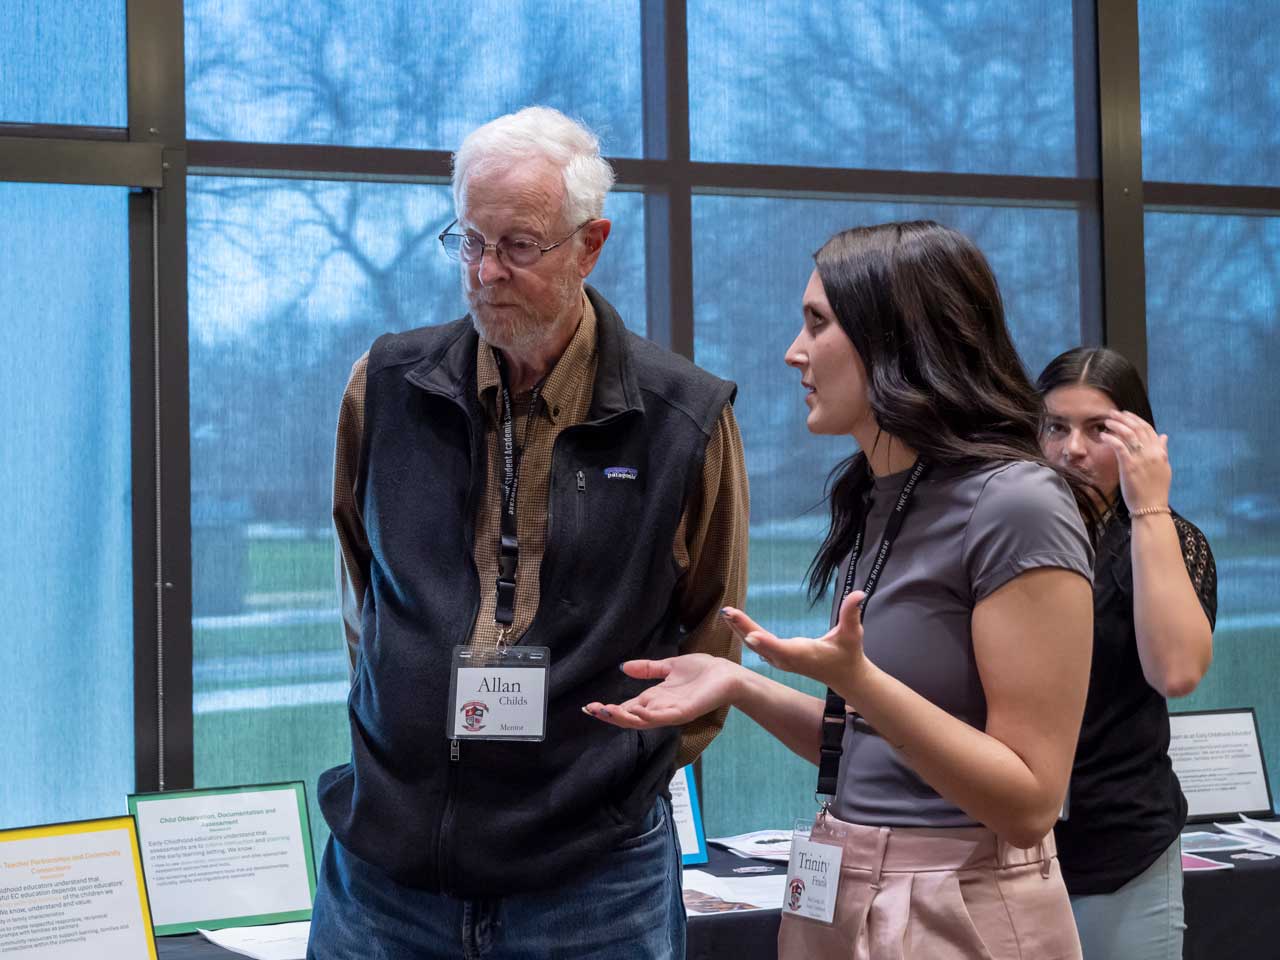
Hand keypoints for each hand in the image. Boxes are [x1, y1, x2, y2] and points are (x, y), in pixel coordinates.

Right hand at [582, 653, 741, 728]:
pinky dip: (648, 716)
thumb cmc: (703, 670)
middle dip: (610, 715)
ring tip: (606, 711)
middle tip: (592, 710)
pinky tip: (635, 710)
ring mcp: (672, 712)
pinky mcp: (684, 712)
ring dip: (623, 717)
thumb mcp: (669, 666)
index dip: (610, 707)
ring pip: (642, 721)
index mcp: (656, 698)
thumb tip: (623, 668)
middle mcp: (661, 708)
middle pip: (631, 717)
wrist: (728, 674)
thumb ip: (648, 669)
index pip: (628, 706)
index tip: (590, 706)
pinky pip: (663, 718)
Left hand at [725, 592, 870, 696]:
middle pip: (762, 644)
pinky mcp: (778, 658)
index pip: (782, 648)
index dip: (766, 642)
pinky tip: (733, 622)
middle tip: (728, 612)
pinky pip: (757, 645)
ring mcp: (781, 661)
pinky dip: (744, 633)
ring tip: (726, 613)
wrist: (846, 676)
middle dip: (743, 628)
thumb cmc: (849, 654)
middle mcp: (788, 659)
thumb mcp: (853, 633)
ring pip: (756, 645)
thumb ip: (852, 614)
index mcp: (803, 654)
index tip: (749, 635)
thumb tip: (859, 593)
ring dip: (739, 629)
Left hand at [1101, 410, 1171, 511]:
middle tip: (1113, 413)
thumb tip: (1164, 436)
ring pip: (1128, 435)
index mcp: (1160, 452)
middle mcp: (1152, 453)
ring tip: (1107, 421)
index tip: (1126, 414)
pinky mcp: (1129, 466)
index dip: (1136, 420)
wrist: (1151, 507)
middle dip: (1124, 418)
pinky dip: (1111, 438)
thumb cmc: (1156, 490)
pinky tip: (1103, 435)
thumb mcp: (1164, 468)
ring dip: (1117, 425)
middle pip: (1138, 429)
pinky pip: (1119, 447)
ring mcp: (1141, 459)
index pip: (1149, 430)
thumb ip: (1163, 451)